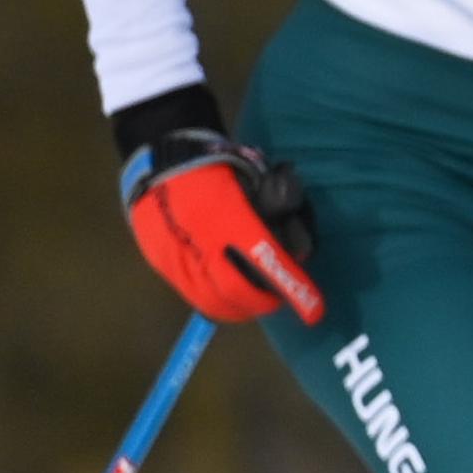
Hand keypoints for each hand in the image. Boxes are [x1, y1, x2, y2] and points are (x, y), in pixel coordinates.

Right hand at [116, 99, 323, 325]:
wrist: (158, 162)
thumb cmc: (217, 166)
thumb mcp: (256, 178)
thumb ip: (281, 209)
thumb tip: (302, 250)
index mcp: (228, 216)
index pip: (267, 261)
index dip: (293, 287)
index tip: (314, 310)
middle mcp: (200, 241)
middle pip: (239, 292)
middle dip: (265, 301)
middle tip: (282, 299)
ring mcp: (176, 256)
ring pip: (214, 302)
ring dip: (242, 306)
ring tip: (258, 300)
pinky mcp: (161, 263)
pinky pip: (194, 296)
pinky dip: (218, 302)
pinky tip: (231, 296)